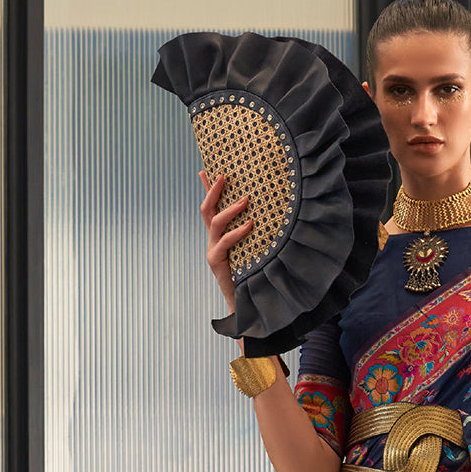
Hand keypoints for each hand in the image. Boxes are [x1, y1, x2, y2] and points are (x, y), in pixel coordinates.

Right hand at [199, 170, 251, 308]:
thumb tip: (266, 215)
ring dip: (229, 209)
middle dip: (213, 191)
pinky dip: (237, 232)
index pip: (210, 207)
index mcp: (218, 235)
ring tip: (245, 200)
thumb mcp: (251, 248)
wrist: (244, 301)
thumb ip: (252, 233)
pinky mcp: (216, 261)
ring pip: (214, 223)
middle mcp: (212, 240)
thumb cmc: (251, 273)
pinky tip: (249, 225)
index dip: (207, 189)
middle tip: (223, 175)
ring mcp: (212, 250)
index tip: (205, 170)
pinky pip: (225, 243)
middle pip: (206, 209)